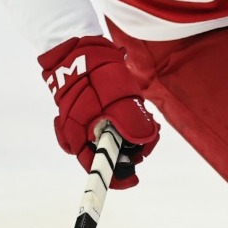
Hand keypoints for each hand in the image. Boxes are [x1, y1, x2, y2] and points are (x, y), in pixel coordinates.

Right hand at [37, 36, 160, 187]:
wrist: (79, 49)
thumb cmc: (94, 72)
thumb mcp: (117, 97)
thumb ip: (130, 122)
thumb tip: (144, 141)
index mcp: (79, 135)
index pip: (97, 166)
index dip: (116, 176)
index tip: (133, 178)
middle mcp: (77, 133)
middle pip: (105, 154)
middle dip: (130, 149)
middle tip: (150, 137)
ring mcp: (81, 123)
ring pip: (108, 140)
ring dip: (129, 136)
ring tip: (148, 123)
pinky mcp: (86, 113)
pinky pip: (106, 127)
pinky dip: (122, 125)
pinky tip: (133, 112)